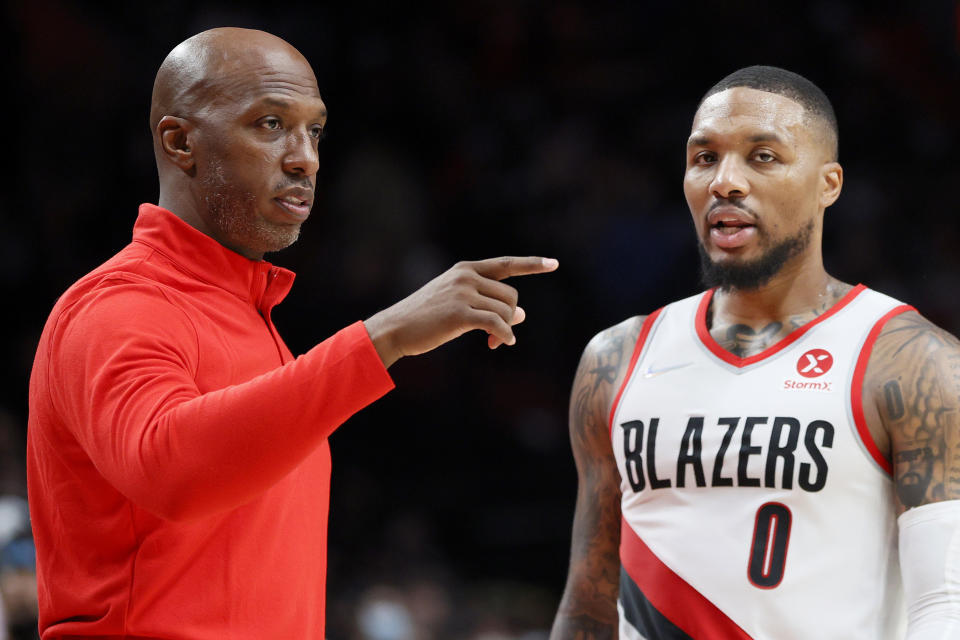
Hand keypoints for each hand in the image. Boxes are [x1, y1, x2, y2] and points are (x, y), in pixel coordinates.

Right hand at [364, 256, 558, 366]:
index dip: (532, 264)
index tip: (553, 264)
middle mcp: (466, 277)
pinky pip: (496, 324)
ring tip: (493, 341)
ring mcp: (462, 293)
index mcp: (465, 270)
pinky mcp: (459, 313)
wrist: (396, 328)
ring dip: (505, 330)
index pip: (506, 264)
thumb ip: (487, 305)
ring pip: (506, 311)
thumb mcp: (458, 306)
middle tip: (500, 336)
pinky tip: (502, 343)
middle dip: (510, 318)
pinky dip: (504, 335)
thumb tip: (522, 314)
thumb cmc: (427, 319)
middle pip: (510, 297)